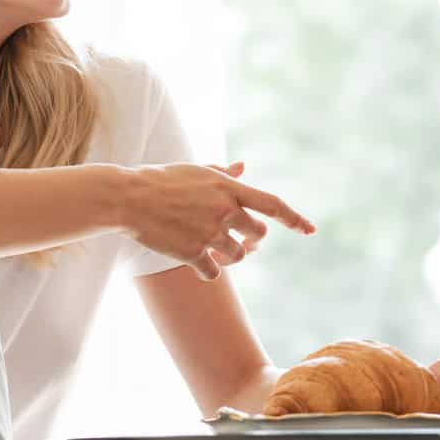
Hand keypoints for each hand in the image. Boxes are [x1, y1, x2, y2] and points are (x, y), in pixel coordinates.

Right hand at [126, 160, 314, 281]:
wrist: (128, 198)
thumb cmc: (161, 180)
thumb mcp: (195, 170)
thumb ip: (223, 172)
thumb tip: (244, 167)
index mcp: (228, 187)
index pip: (272, 204)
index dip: (294, 218)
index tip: (310, 230)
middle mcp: (225, 210)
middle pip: (259, 234)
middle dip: (251, 238)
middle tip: (236, 238)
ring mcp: (210, 232)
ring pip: (239, 255)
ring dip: (230, 256)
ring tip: (212, 248)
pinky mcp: (193, 252)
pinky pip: (214, 273)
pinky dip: (209, 271)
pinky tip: (197, 263)